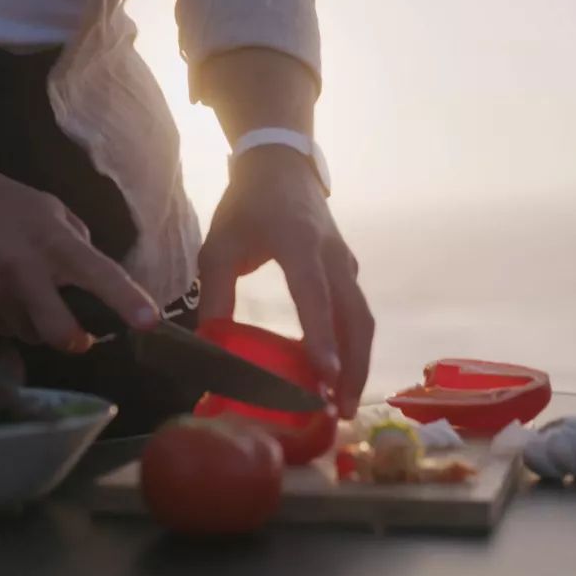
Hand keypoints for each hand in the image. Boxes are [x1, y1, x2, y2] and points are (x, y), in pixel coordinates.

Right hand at [0, 129, 159, 350]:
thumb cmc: (10, 202)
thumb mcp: (54, 212)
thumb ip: (78, 247)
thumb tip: (99, 283)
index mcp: (56, 242)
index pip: (100, 275)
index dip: (127, 301)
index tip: (150, 322)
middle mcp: (25, 269)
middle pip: (59, 331)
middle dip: (75, 341)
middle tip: (79, 337)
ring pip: (29, 335)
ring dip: (38, 328)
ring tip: (30, 299)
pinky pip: (0, 330)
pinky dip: (10, 321)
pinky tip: (3, 295)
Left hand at [198, 146, 374, 417]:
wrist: (281, 164)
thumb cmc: (247, 205)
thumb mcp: (218, 247)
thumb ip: (216, 295)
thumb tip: (212, 346)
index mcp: (299, 245)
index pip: (314, 297)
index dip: (320, 337)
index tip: (325, 376)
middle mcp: (333, 256)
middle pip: (355, 318)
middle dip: (352, 367)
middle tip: (339, 410)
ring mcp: (347, 262)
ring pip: (363, 318)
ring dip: (358, 362)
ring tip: (342, 402)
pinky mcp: (349, 268)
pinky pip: (357, 311)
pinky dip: (353, 344)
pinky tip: (338, 371)